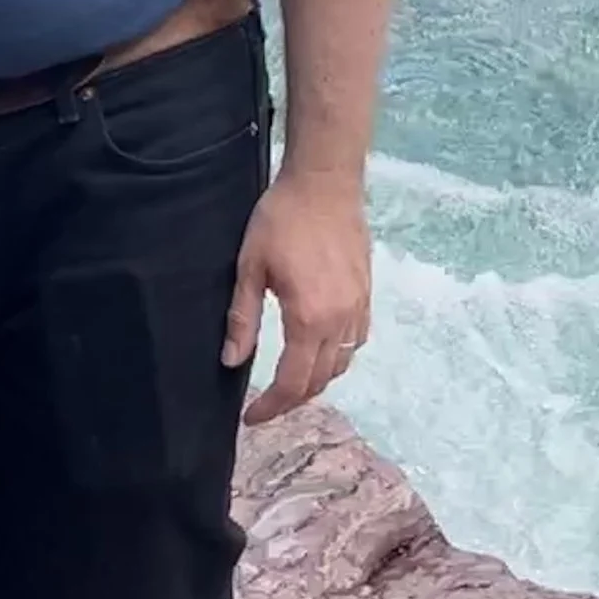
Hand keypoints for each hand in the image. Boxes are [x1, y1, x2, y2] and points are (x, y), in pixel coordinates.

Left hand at [223, 170, 370, 424]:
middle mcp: (340, 321)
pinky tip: (320, 349)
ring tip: (291, 381)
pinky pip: (356, 341)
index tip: (251, 417)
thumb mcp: (251, 266)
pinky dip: (338, 357)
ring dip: (316, 380)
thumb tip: (232, 362)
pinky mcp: (367, 293)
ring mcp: (359, 307)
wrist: (325, 181)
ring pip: (342, 364)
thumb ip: (243, 317)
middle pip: (320, 380)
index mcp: (309, 319)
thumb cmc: (282, 218)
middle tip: (266, 405)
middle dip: (292, 400)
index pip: (292, 382)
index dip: (271, 407)